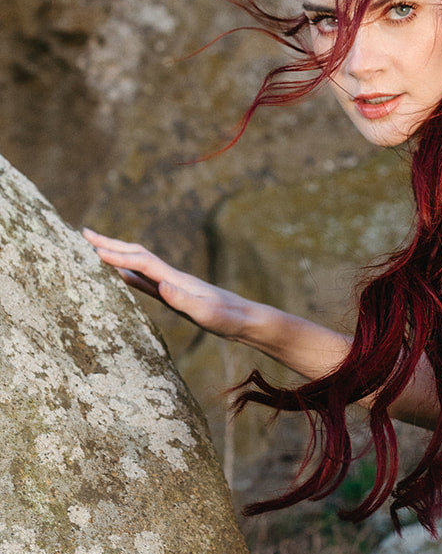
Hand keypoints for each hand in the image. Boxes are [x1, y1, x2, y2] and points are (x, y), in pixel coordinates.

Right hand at [82, 228, 252, 339]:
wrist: (246, 319)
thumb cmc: (228, 318)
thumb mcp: (206, 313)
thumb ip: (184, 300)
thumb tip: (161, 287)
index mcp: (176, 280)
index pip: (142, 263)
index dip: (118, 257)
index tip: (94, 251)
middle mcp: (171, 278)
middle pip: (136, 255)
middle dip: (110, 244)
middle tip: (83, 234)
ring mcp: (172, 285)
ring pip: (137, 264)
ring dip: (116, 254)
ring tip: (94, 248)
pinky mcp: (174, 295)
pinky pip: (144, 280)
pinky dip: (128, 273)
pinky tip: (119, 274)